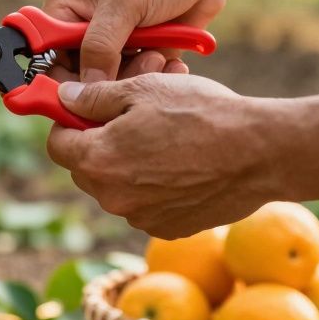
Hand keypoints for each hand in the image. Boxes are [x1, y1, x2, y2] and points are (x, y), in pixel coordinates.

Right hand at [44, 0, 225, 81]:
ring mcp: (111, 45)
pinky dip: (153, 77)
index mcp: (65, 10)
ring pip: (111, 85)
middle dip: (110, 79)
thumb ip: (100, 45)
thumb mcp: (125, 2)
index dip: (63, 81)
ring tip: (157, 56)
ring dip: (136, 76)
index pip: (49, 58)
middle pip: (81, 78)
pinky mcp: (137, 56)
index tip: (86, 96)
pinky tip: (169, 62)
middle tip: (140, 61)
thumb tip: (86, 86)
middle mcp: (82, 30)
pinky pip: (136, 82)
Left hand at [46, 74, 287, 237]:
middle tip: (134, 115)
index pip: (58, 144)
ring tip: (165, 134)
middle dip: (101, 141)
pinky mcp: (167, 228)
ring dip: (129, 162)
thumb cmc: (202, 115)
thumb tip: (64, 100)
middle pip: (86, 167)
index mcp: (97, 161)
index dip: (69, 123)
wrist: (261, 153)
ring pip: (117, 186)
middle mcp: (112, 197)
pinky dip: (154, 185)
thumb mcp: (142, 90)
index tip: (88, 109)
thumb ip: (93, 97)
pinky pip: (146, 204)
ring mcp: (140, 217)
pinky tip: (183, 161)